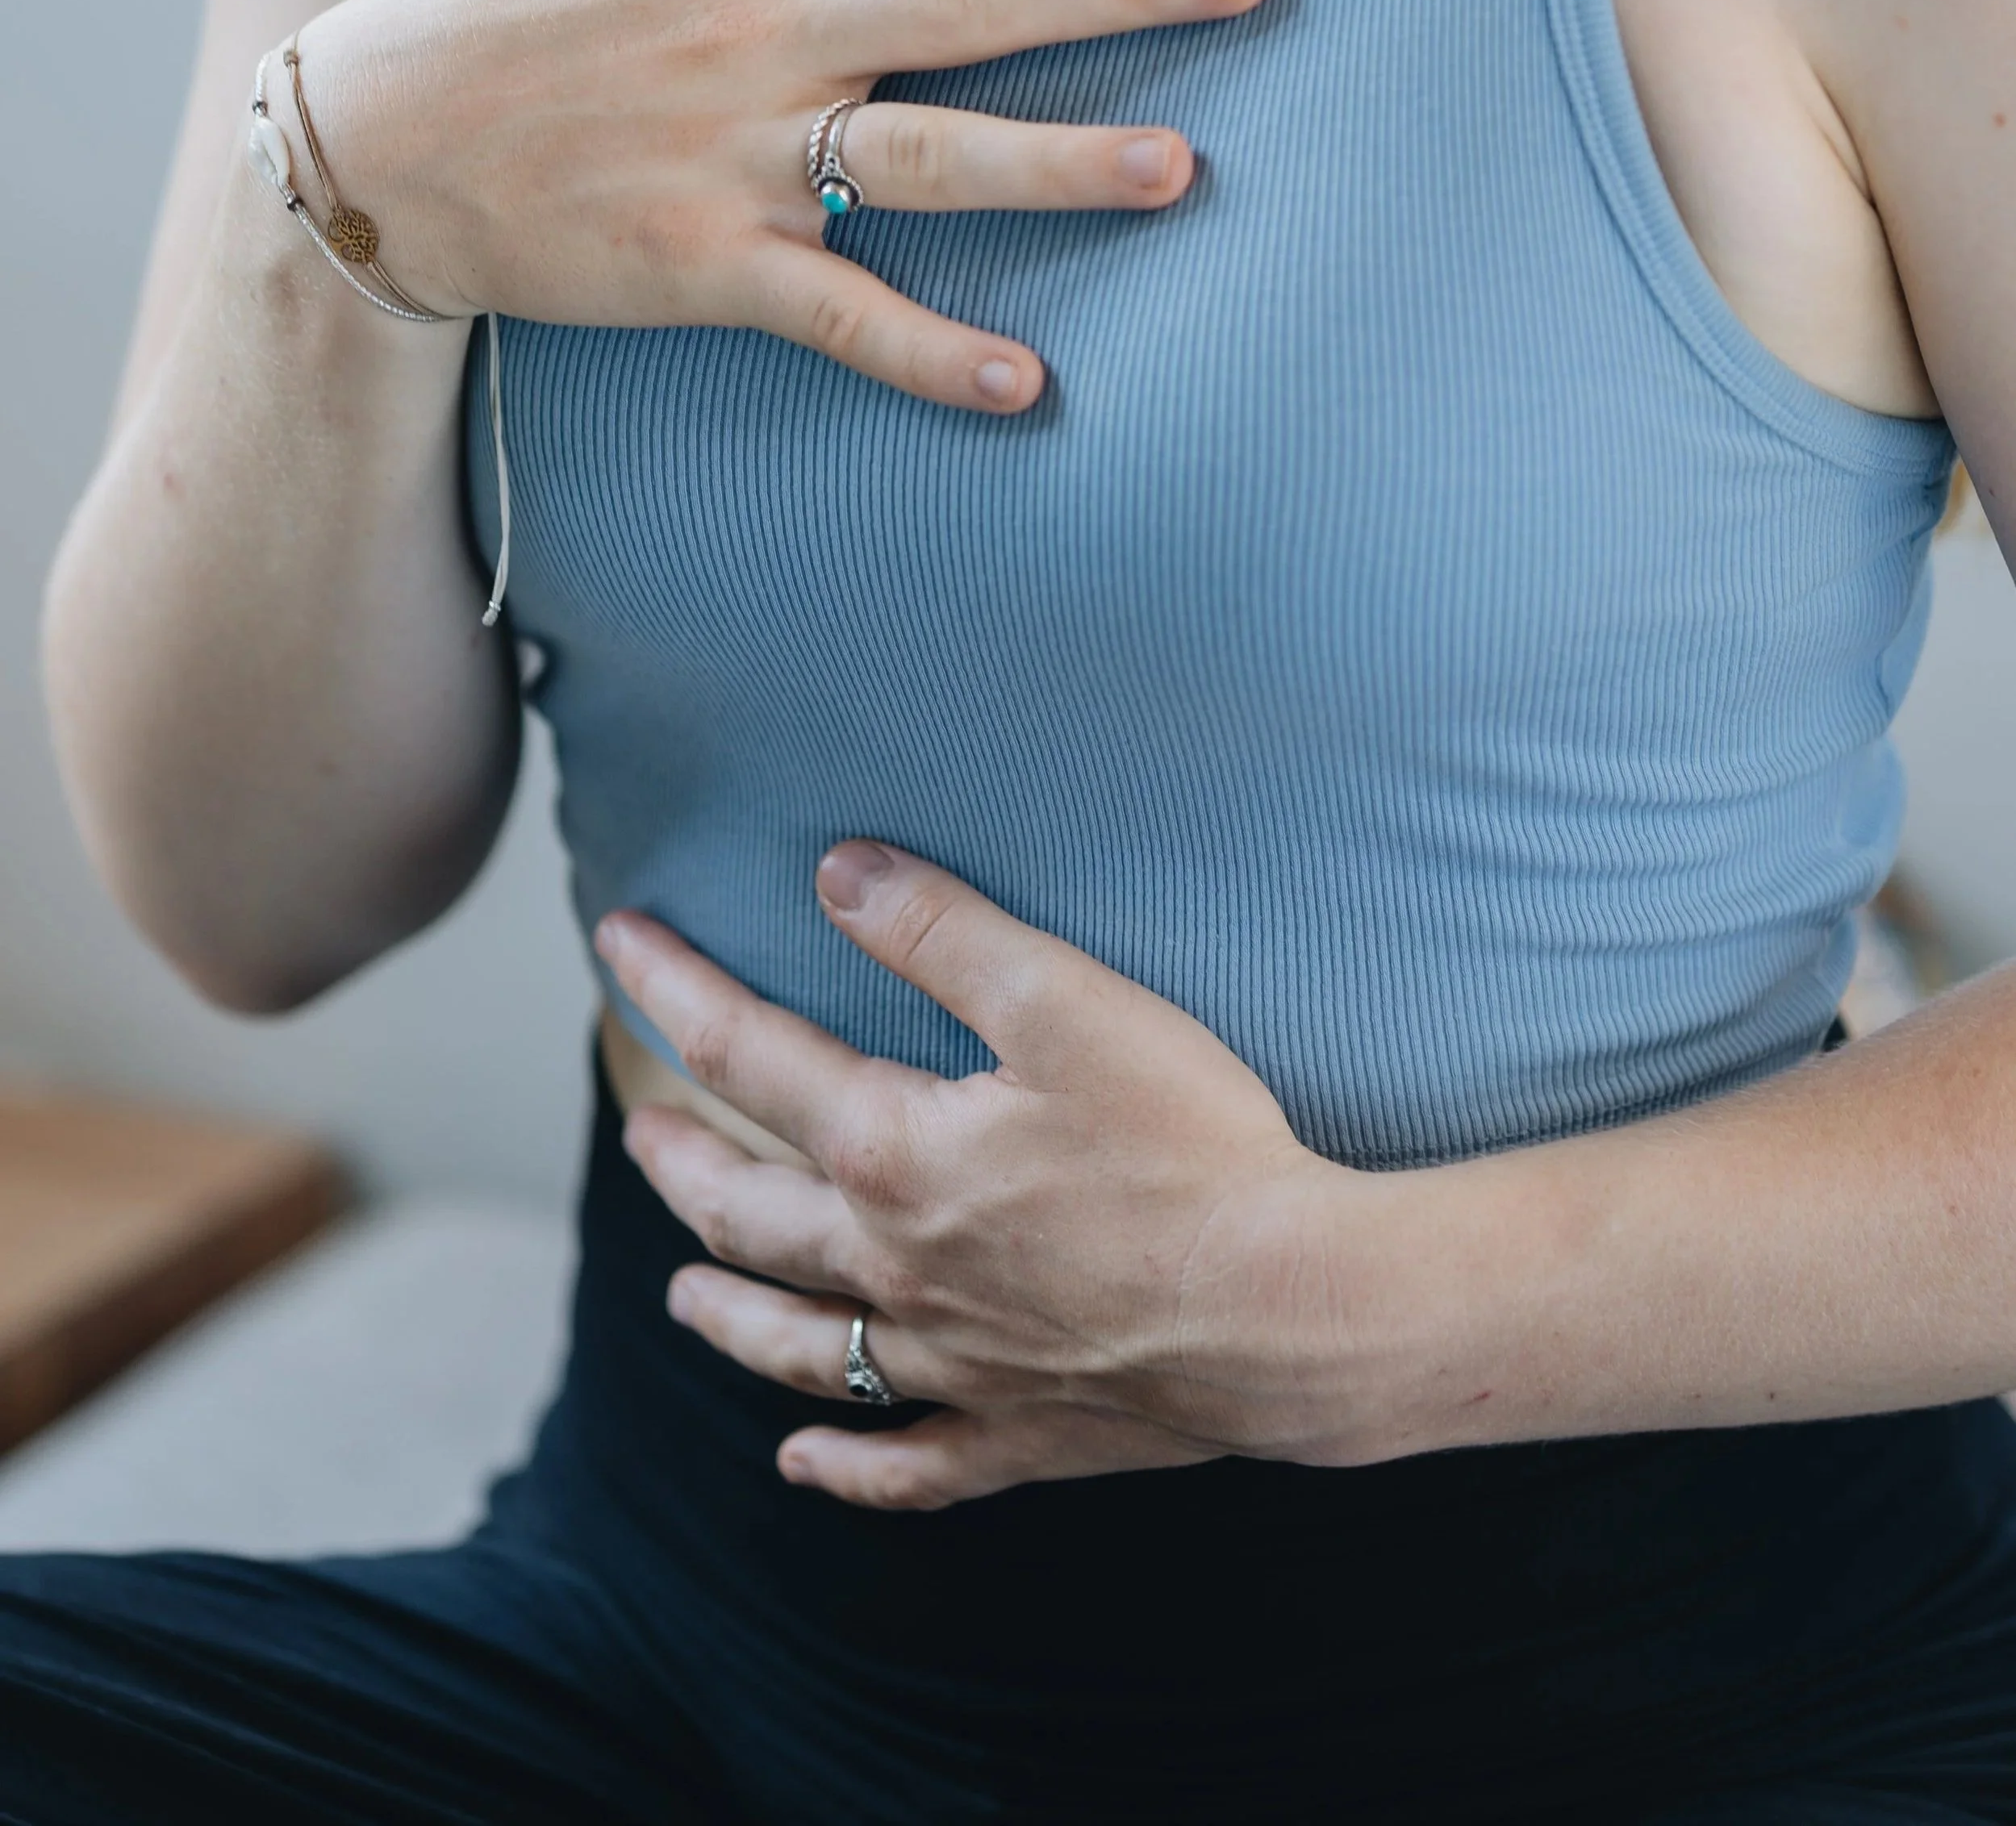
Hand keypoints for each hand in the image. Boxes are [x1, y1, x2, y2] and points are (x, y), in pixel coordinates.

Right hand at [297, 0, 1262, 409]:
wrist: (367, 146)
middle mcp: (767, 37)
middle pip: (973, 1)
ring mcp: (741, 156)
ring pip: (927, 158)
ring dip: (1057, 166)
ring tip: (1181, 170)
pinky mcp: (708, 262)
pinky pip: (839, 314)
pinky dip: (928, 353)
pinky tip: (1028, 385)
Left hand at [596, 843, 1402, 1510]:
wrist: (1294, 1308)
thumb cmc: (1190, 1146)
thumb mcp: (1064, 1000)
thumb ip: (942, 931)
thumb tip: (835, 871)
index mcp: (895, 1153)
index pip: (748, 1056)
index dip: (673, 989)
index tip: (617, 945)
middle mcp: (900, 1265)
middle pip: (750, 1212)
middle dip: (682, 1162)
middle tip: (641, 1125)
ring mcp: (956, 1359)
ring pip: (805, 1344)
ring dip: (730, 1315)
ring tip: (681, 1292)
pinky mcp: (1026, 1428)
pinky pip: (909, 1460)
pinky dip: (845, 1463)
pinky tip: (802, 1462)